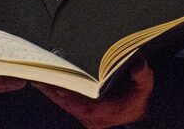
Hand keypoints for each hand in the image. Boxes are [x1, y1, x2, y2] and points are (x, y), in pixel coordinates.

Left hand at [34, 59, 153, 128]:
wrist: (142, 119)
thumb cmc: (141, 101)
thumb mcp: (144, 87)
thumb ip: (142, 75)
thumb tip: (140, 64)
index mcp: (104, 111)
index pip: (83, 105)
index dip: (69, 96)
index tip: (57, 86)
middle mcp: (92, 118)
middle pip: (68, 104)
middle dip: (53, 91)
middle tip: (39, 78)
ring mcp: (88, 119)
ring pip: (65, 105)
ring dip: (52, 93)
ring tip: (38, 80)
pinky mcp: (85, 116)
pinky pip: (68, 106)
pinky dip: (58, 97)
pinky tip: (49, 88)